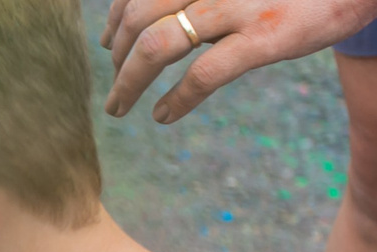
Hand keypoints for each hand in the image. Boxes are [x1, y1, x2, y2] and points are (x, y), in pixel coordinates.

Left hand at [99, 0, 376, 122]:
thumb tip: (174, 10)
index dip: (117, 14)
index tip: (110, 38)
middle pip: (140, 16)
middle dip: (118, 53)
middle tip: (113, 78)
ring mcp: (238, 4)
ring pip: (158, 45)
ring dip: (129, 81)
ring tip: (120, 105)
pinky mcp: (266, 35)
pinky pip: (204, 74)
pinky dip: (175, 99)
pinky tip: (163, 115)